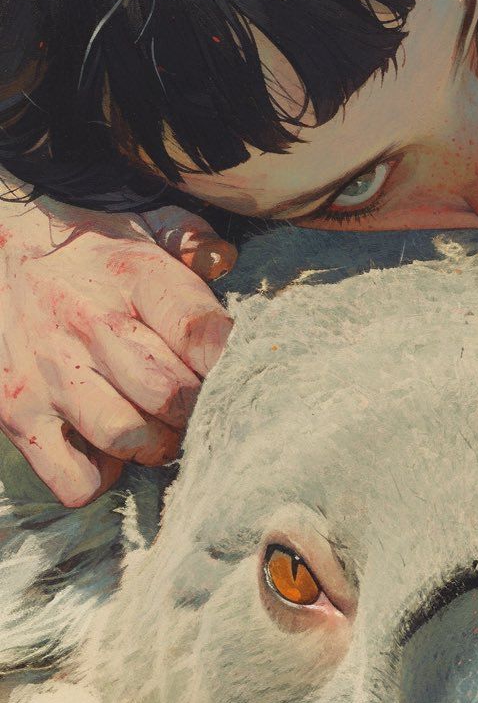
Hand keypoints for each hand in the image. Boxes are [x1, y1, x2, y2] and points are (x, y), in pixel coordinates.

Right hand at [0, 188, 236, 505]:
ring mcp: (48, 374)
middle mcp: (87, 325)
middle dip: (197, 408)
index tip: (231, 368)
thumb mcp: (146, 223)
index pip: (199, 330)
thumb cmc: (92, 250)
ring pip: (128, 439)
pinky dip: (100, 475)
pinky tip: (105, 446)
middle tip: (195, 402)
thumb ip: (194, 238)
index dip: (228, 361)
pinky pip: (75, 479)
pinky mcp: (16, 414)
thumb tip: (223, 259)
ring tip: (155, 425)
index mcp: (131, 276)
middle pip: (170, 395)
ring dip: (155, 444)